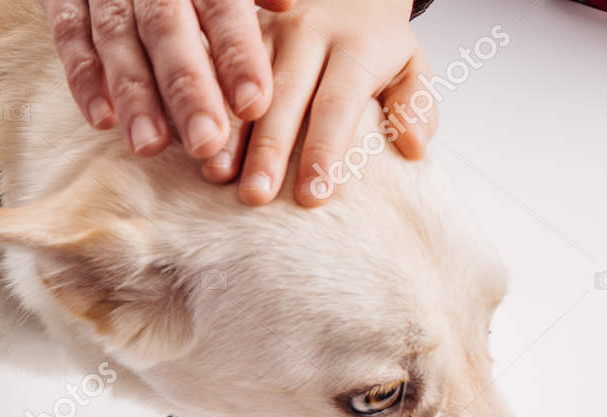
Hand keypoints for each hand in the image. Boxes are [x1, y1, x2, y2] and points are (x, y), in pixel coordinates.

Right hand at [42, 0, 290, 157]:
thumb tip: (287, 5)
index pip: (222, 6)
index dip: (238, 53)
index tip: (254, 104)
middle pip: (168, 29)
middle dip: (187, 88)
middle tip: (205, 142)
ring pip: (116, 39)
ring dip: (134, 95)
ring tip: (151, 146)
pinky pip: (69, 36)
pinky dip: (83, 78)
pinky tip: (101, 121)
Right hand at [223, 0, 434, 205]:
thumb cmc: (373, 43)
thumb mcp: (408, 63)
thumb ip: (413, 103)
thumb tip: (415, 145)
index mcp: (355, 42)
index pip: (338, 103)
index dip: (324, 151)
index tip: (313, 196)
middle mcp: (309, 31)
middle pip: (285, 96)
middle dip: (270, 149)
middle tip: (256, 195)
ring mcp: (268, 30)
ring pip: (242, 84)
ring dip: (228, 132)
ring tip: (217, 174)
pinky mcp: (238, 35)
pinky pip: (215, 71)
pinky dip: (203, 108)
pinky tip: (191, 142)